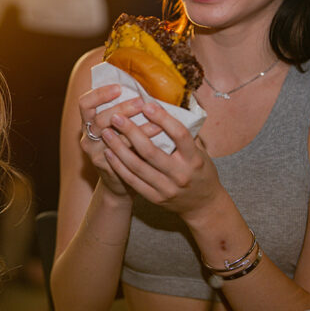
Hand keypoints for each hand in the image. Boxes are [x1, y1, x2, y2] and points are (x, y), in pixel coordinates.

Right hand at [78, 84, 161, 195]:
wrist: (120, 180)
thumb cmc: (123, 145)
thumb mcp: (117, 126)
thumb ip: (123, 109)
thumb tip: (143, 86)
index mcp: (88, 122)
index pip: (85, 104)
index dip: (99, 94)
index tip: (119, 87)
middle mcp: (87, 137)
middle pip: (99, 119)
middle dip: (121, 109)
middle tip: (141, 102)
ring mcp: (95, 153)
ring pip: (112, 137)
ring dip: (135, 126)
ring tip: (156, 118)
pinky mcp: (107, 167)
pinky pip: (124, 153)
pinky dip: (142, 141)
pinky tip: (158, 133)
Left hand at [100, 101, 221, 221]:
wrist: (203, 205)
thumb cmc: (200, 172)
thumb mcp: (200, 153)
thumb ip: (184, 136)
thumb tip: (163, 110)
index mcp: (194, 159)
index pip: (179, 135)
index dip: (163, 119)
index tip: (147, 105)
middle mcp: (180, 175)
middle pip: (151, 152)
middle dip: (131, 132)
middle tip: (116, 117)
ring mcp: (166, 189)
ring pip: (137, 166)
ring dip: (119, 148)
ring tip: (106, 132)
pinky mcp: (155, 198)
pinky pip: (133, 180)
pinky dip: (119, 166)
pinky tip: (109, 153)